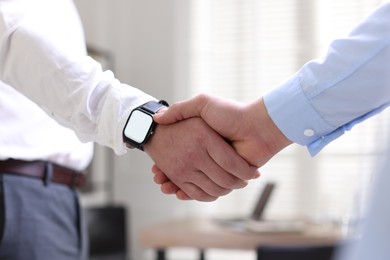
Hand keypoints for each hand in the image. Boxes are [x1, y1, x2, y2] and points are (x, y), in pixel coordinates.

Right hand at [152, 94, 291, 198]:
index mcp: (201, 139)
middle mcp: (207, 154)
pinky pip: (207, 189)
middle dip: (168, 175)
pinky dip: (193, 193)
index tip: (154, 166)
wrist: (259, 127)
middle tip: (157, 179)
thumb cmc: (231, 113)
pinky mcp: (226, 177)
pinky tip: (179, 192)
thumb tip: (157, 118)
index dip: (164, 161)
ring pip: (192, 181)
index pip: (177, 152)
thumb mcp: (203, 104)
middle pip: (182, 169)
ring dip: (177, 185)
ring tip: (165, 186)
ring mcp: (216, 166)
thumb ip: (181, 109)